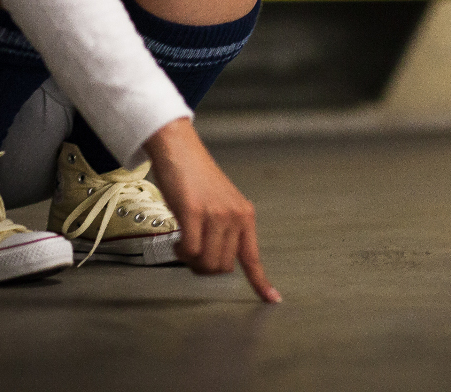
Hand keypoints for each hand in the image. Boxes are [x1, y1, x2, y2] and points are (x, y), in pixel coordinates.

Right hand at [144, 117, 280, 302]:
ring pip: (207, 263)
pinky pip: (190, 251)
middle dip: (204, 268)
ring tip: (183, 244)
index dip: (262, 282)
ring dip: (191, 261)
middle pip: (223, 268)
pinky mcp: (194, 213)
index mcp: (246, 215)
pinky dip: (181, 252)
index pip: (254, 257)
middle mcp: (235, 216)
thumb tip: (218, 259)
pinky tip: (177, 241)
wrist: (180, 150)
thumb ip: (226, 228)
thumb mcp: (221, 203)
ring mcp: (216, 215)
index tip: (273, 300)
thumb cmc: (196, 177)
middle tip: (192, 253)